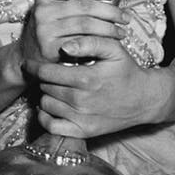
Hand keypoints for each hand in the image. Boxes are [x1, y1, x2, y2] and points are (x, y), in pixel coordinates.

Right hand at [18, 0, 126, 68]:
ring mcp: (45, 30)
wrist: (27, 58)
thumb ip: (72, 3)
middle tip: (125, 18)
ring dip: (109, 28)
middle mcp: (42, 11)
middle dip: (110, 11)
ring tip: (121, 32)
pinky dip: (98, 42)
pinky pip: (82, 42)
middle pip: (84, 6)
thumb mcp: (52, 12)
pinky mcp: (50, 48)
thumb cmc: (49, 32)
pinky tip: (108, 44)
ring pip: (86, 24)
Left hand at [26, 39, 166, 139]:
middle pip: (45, 87)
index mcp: (86, 78)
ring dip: (46, 94)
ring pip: (46, 104)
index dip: (35, 66)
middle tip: (48, 73)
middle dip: (43, 79)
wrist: (145, 99)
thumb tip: (64, 46)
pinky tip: (51, 106)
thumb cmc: (126, 70)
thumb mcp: (113, 49)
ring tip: (54, 87)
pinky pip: (52, 127)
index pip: (47, 72)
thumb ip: (89, 42)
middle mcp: (82, 100)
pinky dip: (45, 117)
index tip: (29, 63)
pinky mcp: (84, 132)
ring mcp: (82, 119)